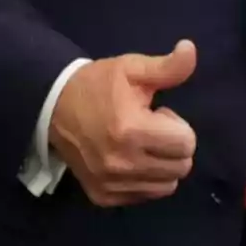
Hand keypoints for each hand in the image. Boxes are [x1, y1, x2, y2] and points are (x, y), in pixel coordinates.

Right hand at [49, 40, 197, 207]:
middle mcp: (122, 163)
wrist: (54, 107)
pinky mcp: (103, 196)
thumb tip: (191, 49)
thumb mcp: (132, 69)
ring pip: (166, 186)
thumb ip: (168, 67)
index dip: (177, 126)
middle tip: (151, 130)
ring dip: (162, 165)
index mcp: (132, 130)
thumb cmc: (98, 86)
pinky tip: (130, 160)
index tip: (157, 115)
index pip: (187, 144)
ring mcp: (111, 183)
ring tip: (140, 145)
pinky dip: (145, 180)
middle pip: (181, 167)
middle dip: (174, 146)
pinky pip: (144, 195)